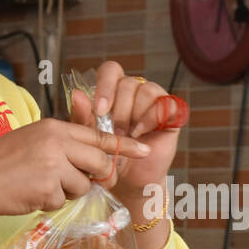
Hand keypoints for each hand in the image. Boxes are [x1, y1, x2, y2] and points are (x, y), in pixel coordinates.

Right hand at [0, 117, 150, 217]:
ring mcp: (53, 165)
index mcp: (55, 127)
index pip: (98, 135)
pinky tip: (32, 194)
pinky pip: (64, 201)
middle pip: (99, 162)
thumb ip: (63, 143)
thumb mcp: (34, 139)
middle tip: (82, 181)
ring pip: (83, 185)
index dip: (124, 145)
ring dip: (68, 191)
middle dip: (97, 176)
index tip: (144, 150)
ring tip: (42, 184)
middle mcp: (57, 142)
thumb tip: (93, 157)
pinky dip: (50, 202)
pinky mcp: (48, 188)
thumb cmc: (3, 162)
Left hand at [68, 60, 182, 198]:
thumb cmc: (109, 155)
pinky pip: (166, 104)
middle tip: (116, 133)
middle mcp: (135, 90)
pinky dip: (152, 118)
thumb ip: (83, 117)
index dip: (105, 86)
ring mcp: (155, 100)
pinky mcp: (172, 113)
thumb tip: (76, 94)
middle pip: (127, 83)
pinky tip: (142, 133)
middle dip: (119, 111)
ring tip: (129, 135)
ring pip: (146, 90)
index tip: (100, 110)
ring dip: (135, 115)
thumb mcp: (91, 137)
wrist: (129, 179)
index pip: (111, 70)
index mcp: (114, 89)